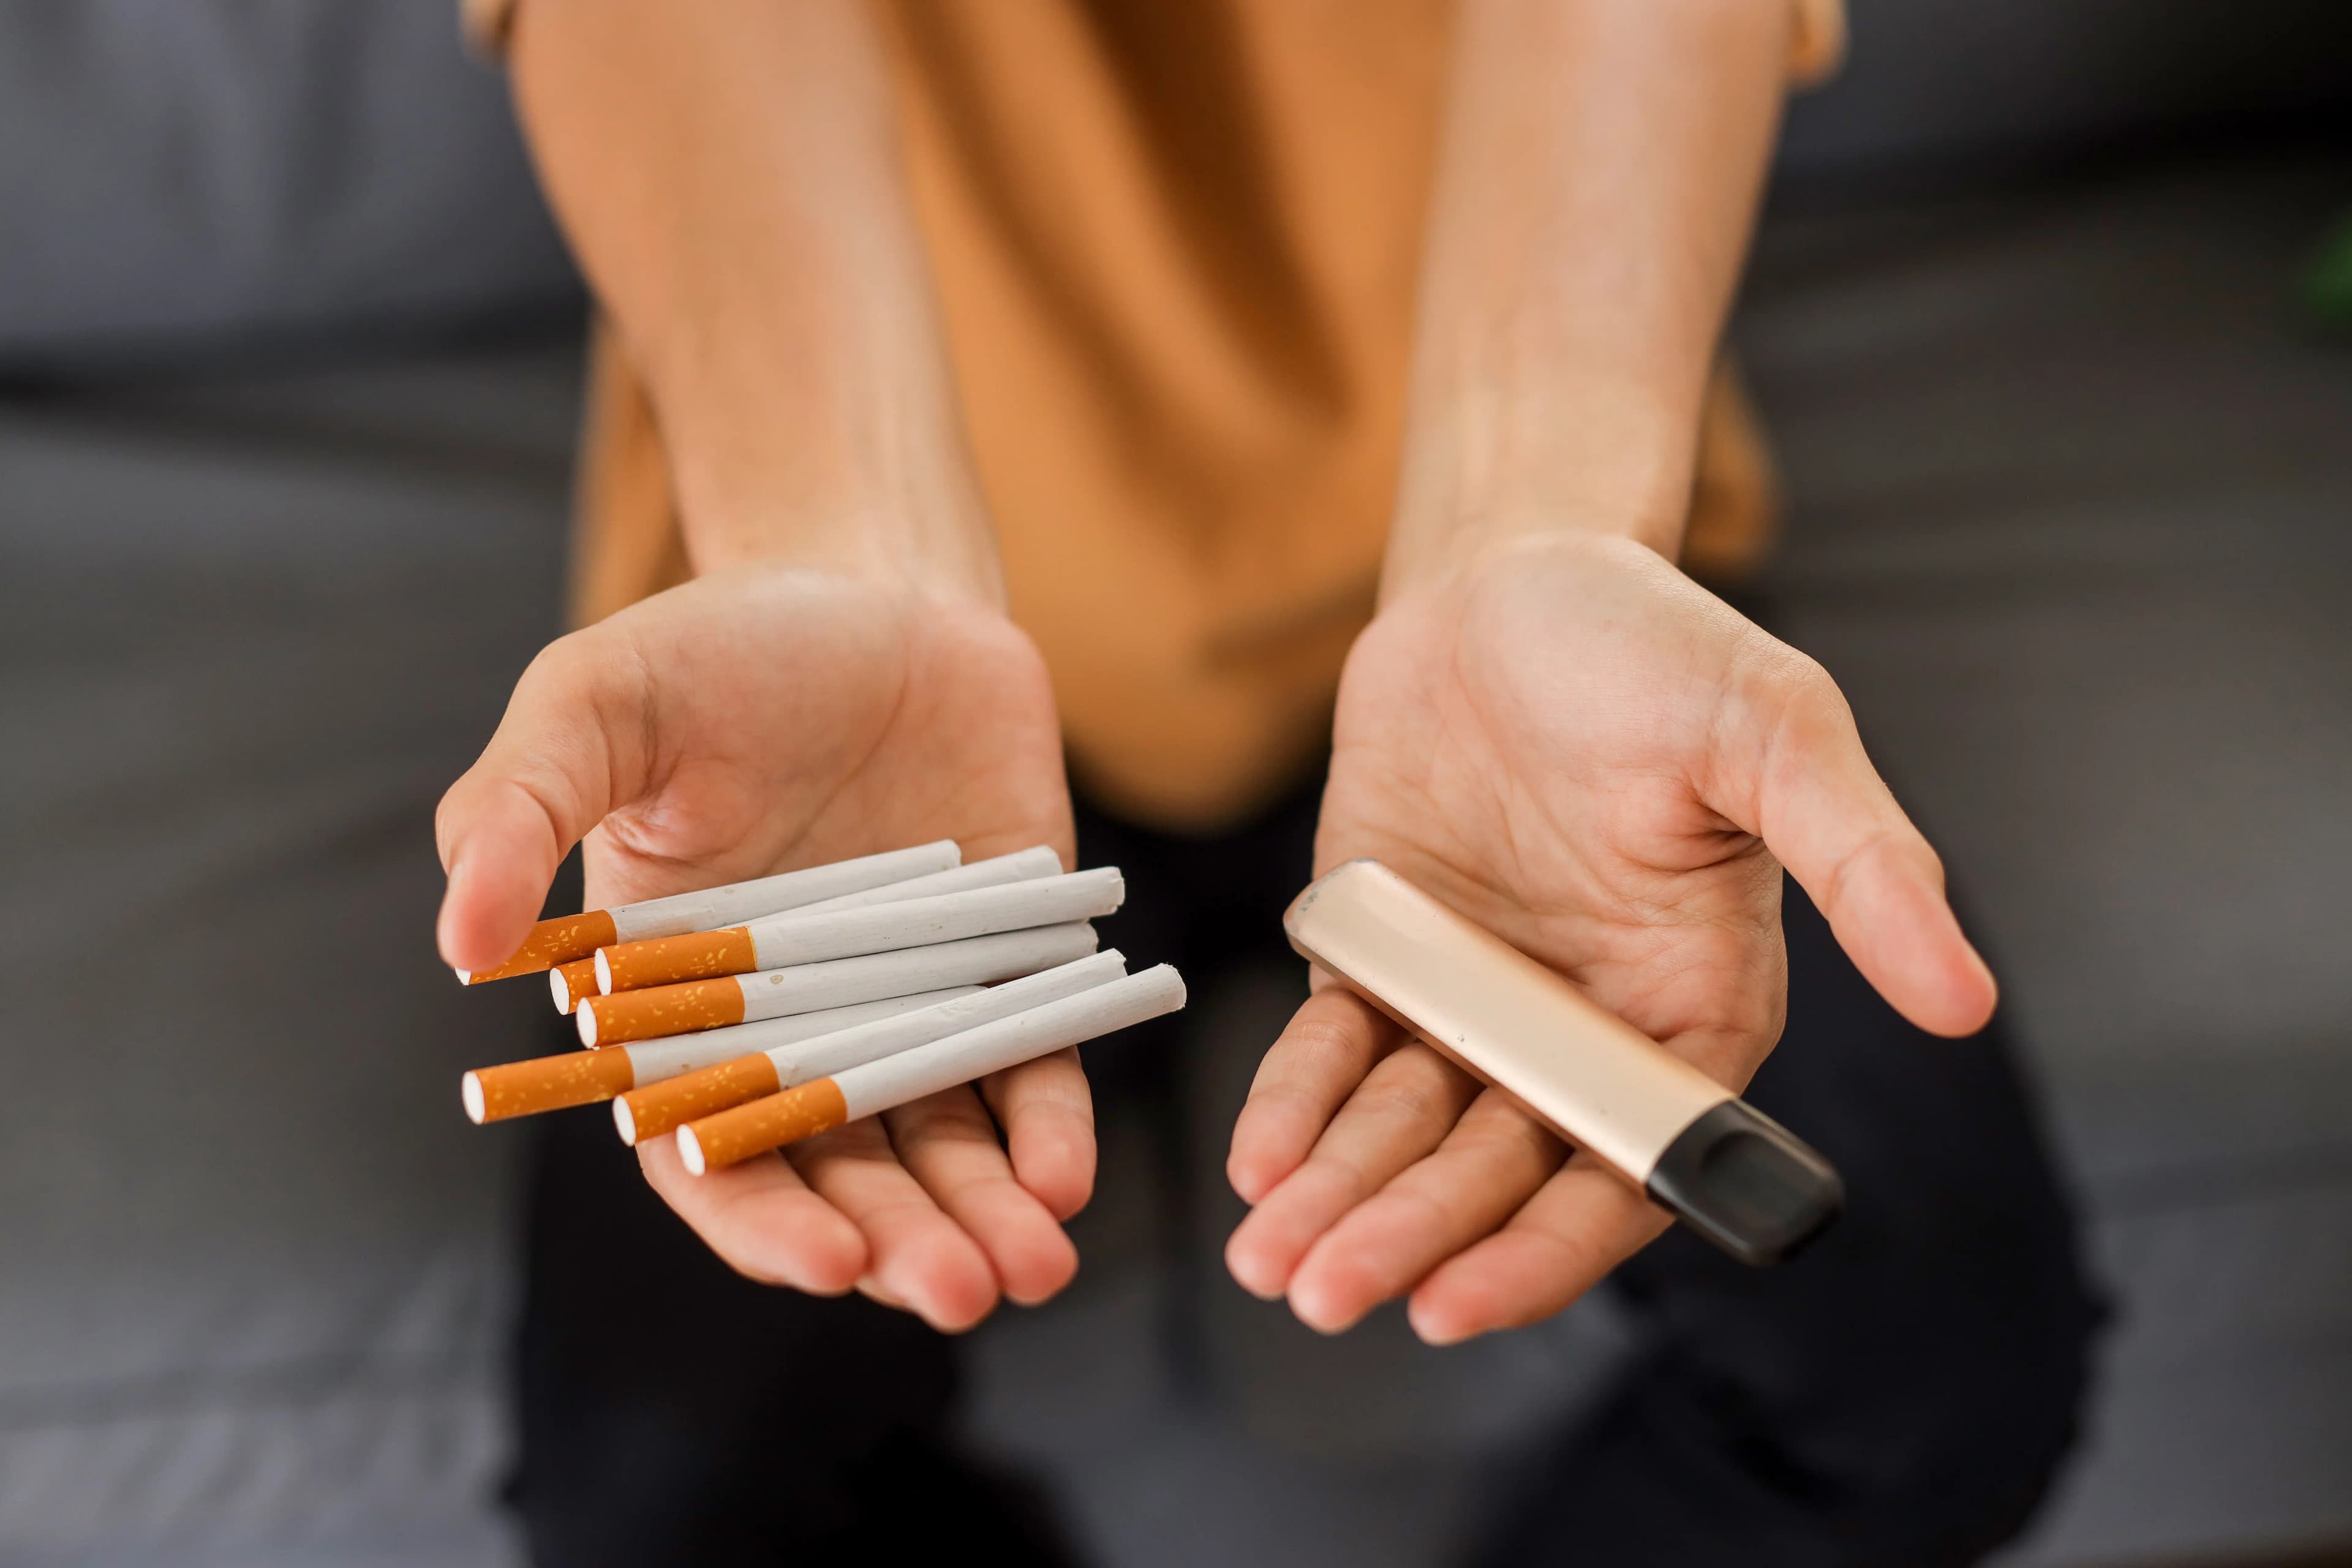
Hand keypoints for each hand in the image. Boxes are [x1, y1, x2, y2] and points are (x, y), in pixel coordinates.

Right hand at [436, 565, 1086, 1329]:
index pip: (708, 1153)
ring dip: (985, 1217)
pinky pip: (1027, 1068)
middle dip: (898, 1244)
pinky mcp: (1005, 966)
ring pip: (942, 1146)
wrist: (874, 591)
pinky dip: (1049, 1125)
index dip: (761, 1219)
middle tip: (955, 1290)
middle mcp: (795, 1031)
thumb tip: (461, 946)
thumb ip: (514, 811)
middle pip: (843, 1174)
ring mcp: (908, 1005)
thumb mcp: (593, 703)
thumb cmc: (715, 649)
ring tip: (1033, 1267)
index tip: (825, 1258)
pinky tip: (1068, 1176)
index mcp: (678, 1010)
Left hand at [1225, 533, 1995, 1342]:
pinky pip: (1336, 1054)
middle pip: (1494, 1171)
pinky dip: (1296, 1107)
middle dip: (1410, 1238)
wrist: (1507, 575)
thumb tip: (1968, 999)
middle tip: (1326, 1293)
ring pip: (1405, 1134)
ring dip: (1340, 1202)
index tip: (1461, 1300)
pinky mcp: (1385, 959)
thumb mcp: (1774, 732)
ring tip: (1269, 1265)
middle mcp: (1581, 1027)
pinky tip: (1258, 1161)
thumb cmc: (1654, 646)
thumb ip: (1866, 862)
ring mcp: (1474, 1001)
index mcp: (1691, 1009)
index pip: (1622, 1166)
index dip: (1546, 1247)